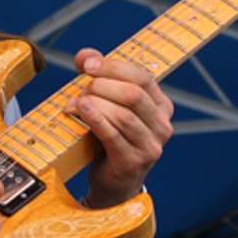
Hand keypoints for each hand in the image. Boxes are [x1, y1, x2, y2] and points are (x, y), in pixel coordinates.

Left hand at [70, 48, 173, 207]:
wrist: (113, 182)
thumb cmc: (111, 139)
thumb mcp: (111, 105)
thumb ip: (100, 76)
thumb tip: (84, 55)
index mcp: (162, 106)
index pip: (143, 77)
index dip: (113, 67)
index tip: (87, 64)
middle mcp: (162, 126)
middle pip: (134, 94)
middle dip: (102, 85)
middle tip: (81, 87)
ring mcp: (151, 146)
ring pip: (124, 115)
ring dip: (95, 103)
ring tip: (75, 102)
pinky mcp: (132, 162)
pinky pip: (113, 135)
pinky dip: (95, 119)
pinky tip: (81, 109)